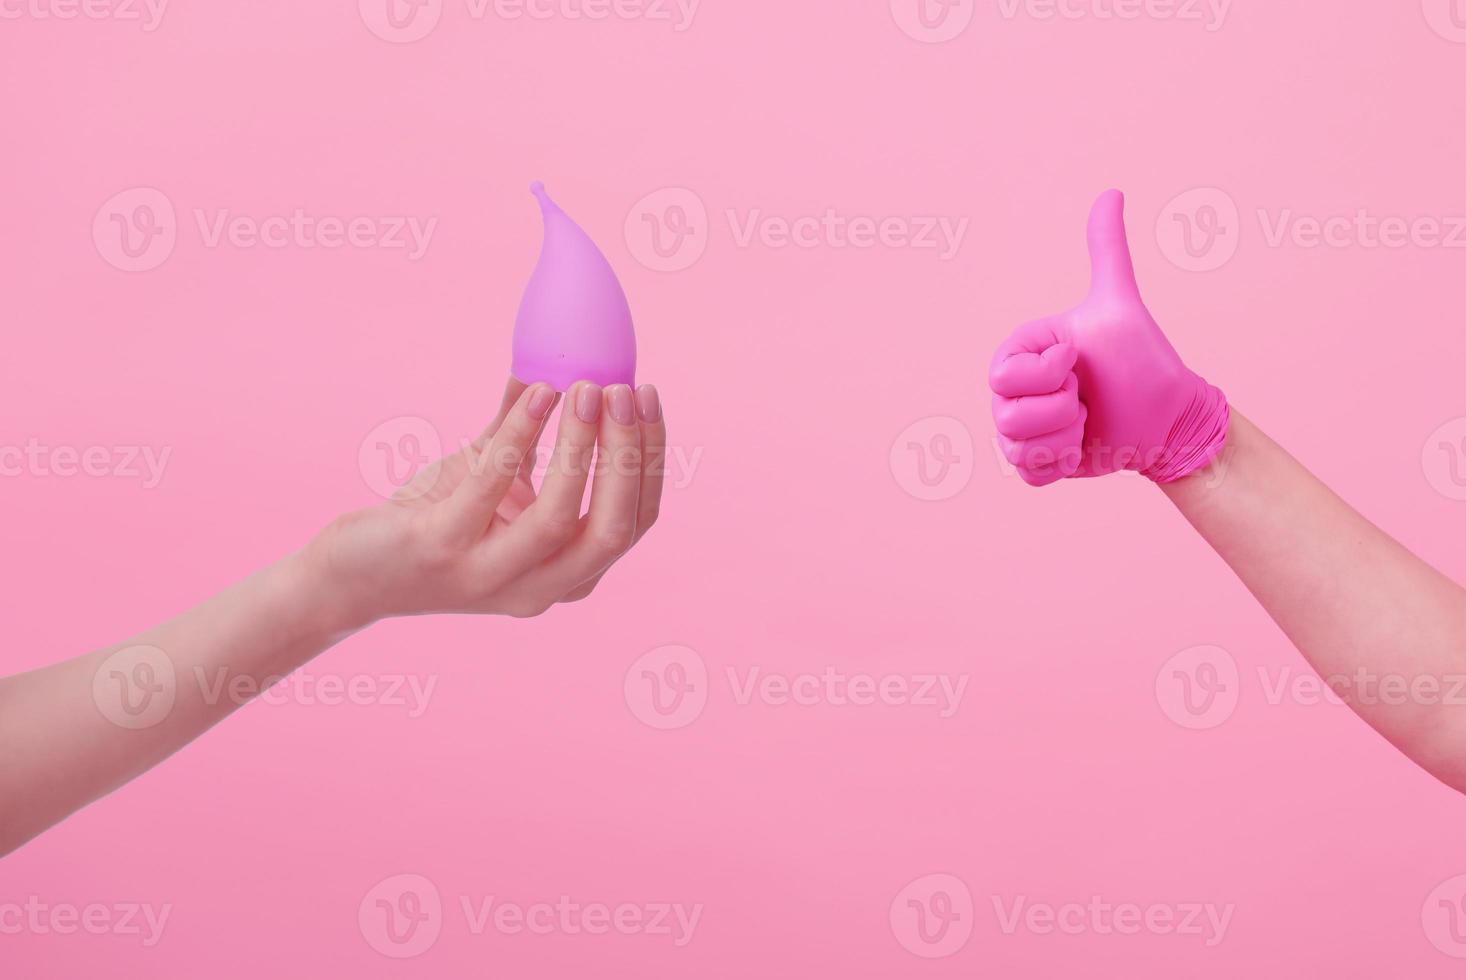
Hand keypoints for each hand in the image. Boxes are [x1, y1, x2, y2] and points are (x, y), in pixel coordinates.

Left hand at [308, 377, 665, 625]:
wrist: (355, 572)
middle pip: (614, 529)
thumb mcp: (495, 478)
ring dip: (581, 445)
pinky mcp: (441, 551)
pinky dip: (521, 433)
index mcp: (570, 574)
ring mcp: (490, 577)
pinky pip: (492, 487)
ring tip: (586, 388)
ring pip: (559, 519)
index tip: (647, 395)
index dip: (651, 457)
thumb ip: (525, 432)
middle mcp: (540, 588)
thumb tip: (560, 360)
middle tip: (624, 391)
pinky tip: (536, 392)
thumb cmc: (435, 519)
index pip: (637, 520)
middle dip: (629, 455)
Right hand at [989, 190, 1228, 486]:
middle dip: (1059, 411)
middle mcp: (1012, 391)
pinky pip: (1026, 472)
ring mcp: (1020, 428)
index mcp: (1022, 353)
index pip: (1004, 376)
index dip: (1048, 375)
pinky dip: (1058, 463)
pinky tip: (1081, 446)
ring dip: (1063, 437)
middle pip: (1006, 415)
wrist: (1167, 420)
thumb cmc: (1143, 360)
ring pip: (1015, 446)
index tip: (1079, 361)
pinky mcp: (1034, 462)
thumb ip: (1107, 251)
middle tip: (1086, 397)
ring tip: (1086, 422)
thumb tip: (1112, 192)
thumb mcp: (1120, 304)